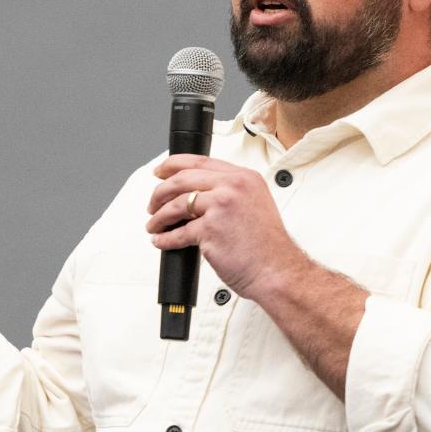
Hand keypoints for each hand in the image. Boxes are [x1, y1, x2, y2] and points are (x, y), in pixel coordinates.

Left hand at [146, 155, 302, 299]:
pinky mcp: (211, 230)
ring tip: (154, 224)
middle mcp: (232, 187)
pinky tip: (161, 240)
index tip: (159, 172)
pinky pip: (179, 232)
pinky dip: (165, 238)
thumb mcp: (254, 203)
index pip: (199, 161)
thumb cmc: (267, 245)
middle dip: (160, 192)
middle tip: (152, 203)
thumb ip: (229, 192)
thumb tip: (195, 193)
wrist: (278, 270)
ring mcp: (221, 206)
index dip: (173, 165)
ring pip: (176, 205)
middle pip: (182, 179)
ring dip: (159, 216)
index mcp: (243, 177)